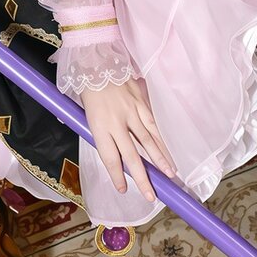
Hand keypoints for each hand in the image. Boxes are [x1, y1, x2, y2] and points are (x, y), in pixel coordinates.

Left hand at [80, 76, 175, 203]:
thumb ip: (98, 134)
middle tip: (152, 195)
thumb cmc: (88, 90)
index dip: (118, 176)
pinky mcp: (141, 103)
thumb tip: (110, 153)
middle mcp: (117, 121)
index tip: (123, 190)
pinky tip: (168, 152)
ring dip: (160, 160)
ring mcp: (131, 112)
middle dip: (143, 177)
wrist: (97, 61)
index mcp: (99, 126)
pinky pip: (153, 126)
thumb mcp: (86, 116)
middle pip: (132, 155)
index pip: (110, 157)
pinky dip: (162, 141)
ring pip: (148, 141)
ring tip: (170, 175)